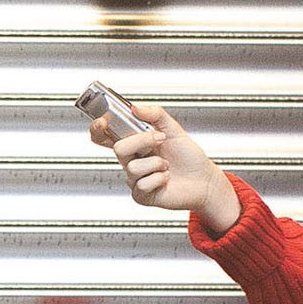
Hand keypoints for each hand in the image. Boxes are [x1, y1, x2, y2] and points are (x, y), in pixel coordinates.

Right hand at [93, 101, 240, 236]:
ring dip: (156, 163)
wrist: (204, 180)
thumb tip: (136, 108)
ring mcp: (135, 179)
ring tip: (166, 165)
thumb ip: (156, 115)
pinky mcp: (141, 195)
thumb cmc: (188, 157)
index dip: (98, 129)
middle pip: (119, 148)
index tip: (102, 122)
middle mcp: (132, 161)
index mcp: (134, 144)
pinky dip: (159, 179)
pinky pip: (142, 185)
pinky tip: (166, 179)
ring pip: (133, 167)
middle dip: (141, 141)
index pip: (106, 137)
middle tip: (159, 140)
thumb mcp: (174, 129)